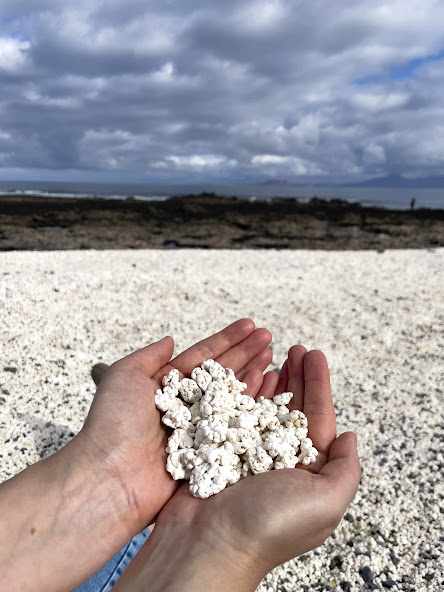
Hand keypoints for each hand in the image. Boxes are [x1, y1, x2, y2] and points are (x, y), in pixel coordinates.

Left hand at [77, 318, 272, 534]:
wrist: (112, 476)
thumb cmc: (113, 423)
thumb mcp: (124, 376)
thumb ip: (149, 356)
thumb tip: (170, 340)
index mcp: (167, 387)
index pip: (202, 357)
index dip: (227, 340)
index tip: (249, 325)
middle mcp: (186, 407)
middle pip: (222, 374)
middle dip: (246, 353)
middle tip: (268, 336)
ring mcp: (200, 431)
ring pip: (233, 397)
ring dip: (254, 374)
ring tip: (273, 355)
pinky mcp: (211, 454)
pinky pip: (238, 426)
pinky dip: (254, 405)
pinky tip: (269, 386)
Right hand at [113, 346, 360, 591]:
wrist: (208, 544)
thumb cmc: (270, 526)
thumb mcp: (326, 501)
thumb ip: (346, 469)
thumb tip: (350, 437)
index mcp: (308, 472)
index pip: (319, 418)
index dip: (318, 384)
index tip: (314, 355)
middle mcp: (280, 462)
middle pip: (292, 408)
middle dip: (296, 377)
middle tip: (295, 348)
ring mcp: (249, 455)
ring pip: (263, 407)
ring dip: (270, 380)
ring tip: (272, 354)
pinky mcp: (221, 450)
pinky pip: (235, 413)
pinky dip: (241, 392)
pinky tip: (246, 375)